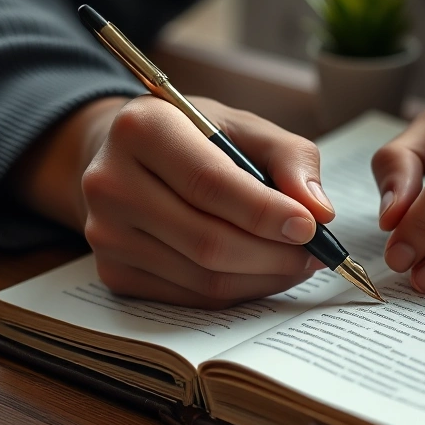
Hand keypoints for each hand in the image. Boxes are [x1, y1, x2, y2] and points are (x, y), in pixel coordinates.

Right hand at [15, 95, 334, 307]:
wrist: (129, 157)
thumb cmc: (195, 137)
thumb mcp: (244, 126)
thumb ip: (289, 158)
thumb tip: (318, 210)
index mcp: (141, 129)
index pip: (209, 183)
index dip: (265, 212)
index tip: (310, 226)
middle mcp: (110, 183)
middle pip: (207, 241)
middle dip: (274, 254)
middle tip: (316, 253)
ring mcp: (105, 235)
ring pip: (204, 278)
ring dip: (264, 278)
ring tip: (296, 261)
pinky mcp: (113, 274)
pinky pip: (192, 298)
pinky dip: (239, 291)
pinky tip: (261, 272)